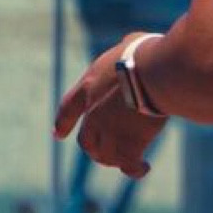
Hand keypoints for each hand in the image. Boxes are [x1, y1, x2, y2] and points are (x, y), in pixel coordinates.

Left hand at [55, 39, 166, 179]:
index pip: (68, 108)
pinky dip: (135, 169)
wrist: (154, 72)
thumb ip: (125, 49)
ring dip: (114, 160)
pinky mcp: (128, 145)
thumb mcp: (129, 44)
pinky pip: (128, 165)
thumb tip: (131, 43)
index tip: (57, 134)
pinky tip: (143, 168)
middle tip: (104, 155)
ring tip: (129, 161)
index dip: (63, 122)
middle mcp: (94, 113)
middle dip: (95, 149)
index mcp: (90, 86)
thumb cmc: (147, 53)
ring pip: (104, 155)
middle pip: (86, 140)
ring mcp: (109, 131)